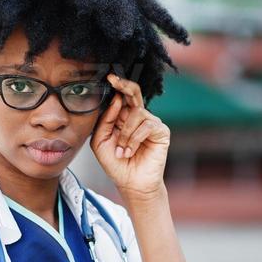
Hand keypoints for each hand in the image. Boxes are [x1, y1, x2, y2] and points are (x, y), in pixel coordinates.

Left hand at [90, 72, 169, 199]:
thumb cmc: (116, 164)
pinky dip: (134, 139)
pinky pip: (146, 125)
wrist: (131, 184)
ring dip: (125, 134)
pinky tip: (129, 152)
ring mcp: (151, 123)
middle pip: (134, 92)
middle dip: (124, 85)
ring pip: (136, 114)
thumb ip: (105, 121)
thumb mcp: (100, 142)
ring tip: (121, 151)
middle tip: (114, 80)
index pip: (122, 96)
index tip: (109, 77)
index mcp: (123, 118)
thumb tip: (117, 100)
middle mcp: (138, 117)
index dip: (117, 85)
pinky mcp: (161, 131)